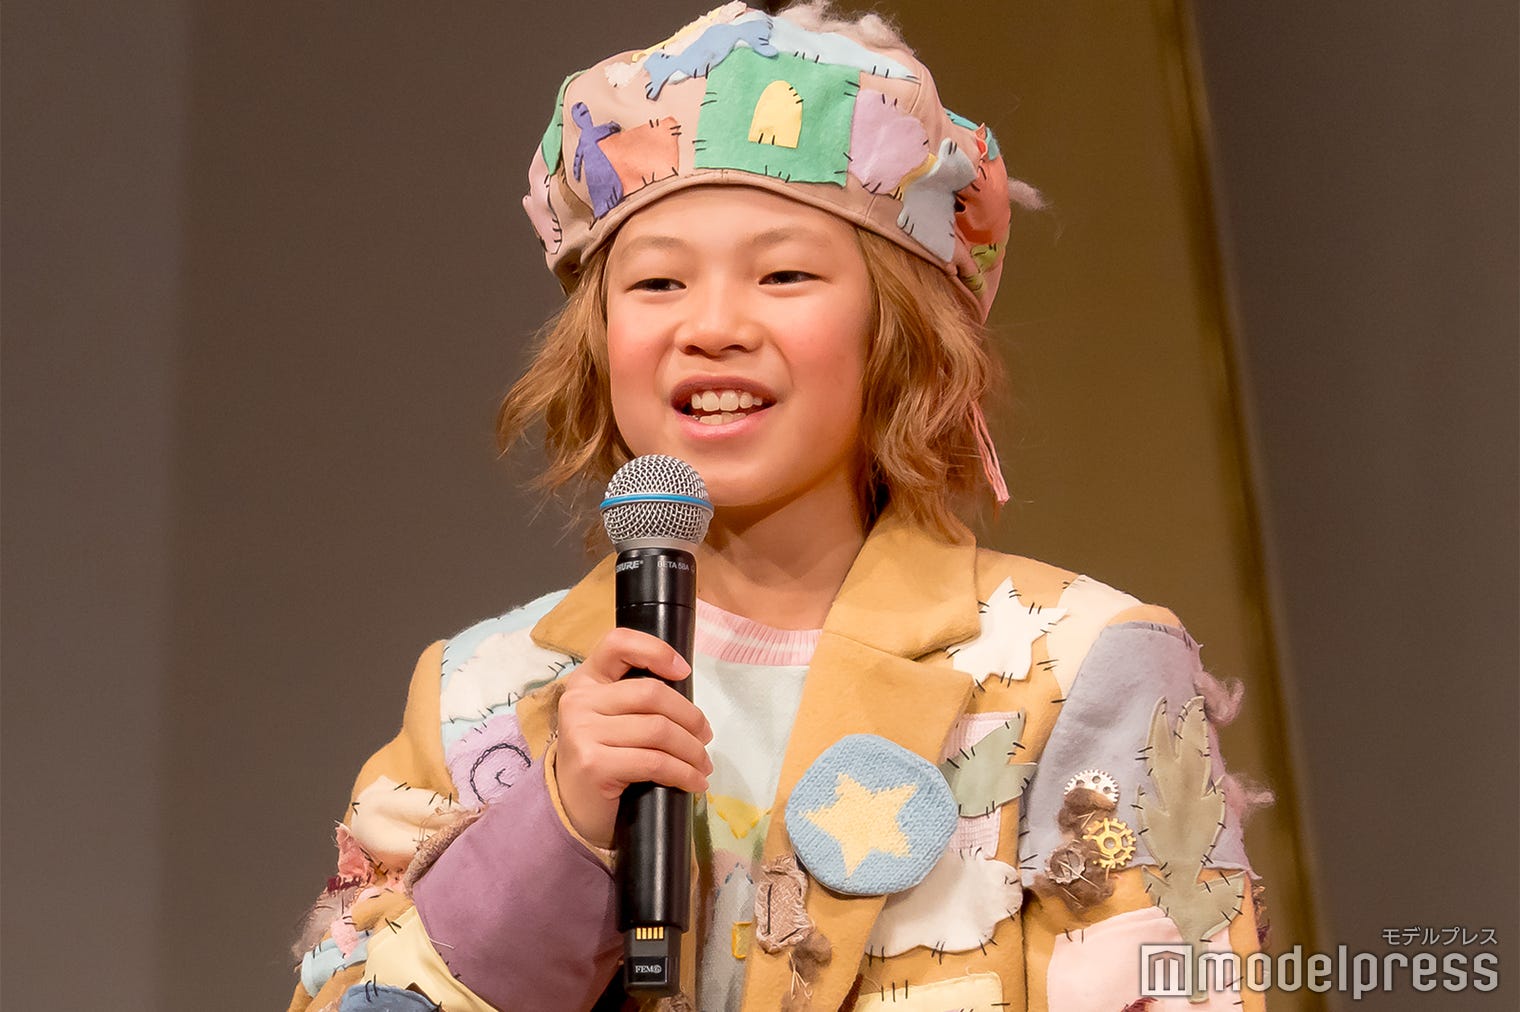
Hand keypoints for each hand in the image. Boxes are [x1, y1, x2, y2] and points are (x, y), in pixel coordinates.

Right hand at [553, 628, 712, 848]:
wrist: (572, 810)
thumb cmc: (603, 759)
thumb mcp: (613, 719)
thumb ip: (636, 699)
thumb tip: (688, 697)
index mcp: (586, 680)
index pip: (617, 643)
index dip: (656, 650)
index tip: (684, 671)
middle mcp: (579, 700)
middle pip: (651, 693)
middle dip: (690, 716)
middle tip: (705, 736)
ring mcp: (583, 732)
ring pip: (658, 730)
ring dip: (692, 750)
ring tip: (703, 764)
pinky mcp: (593, 764)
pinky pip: (654, 762)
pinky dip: (683, 773)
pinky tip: (694, 782)